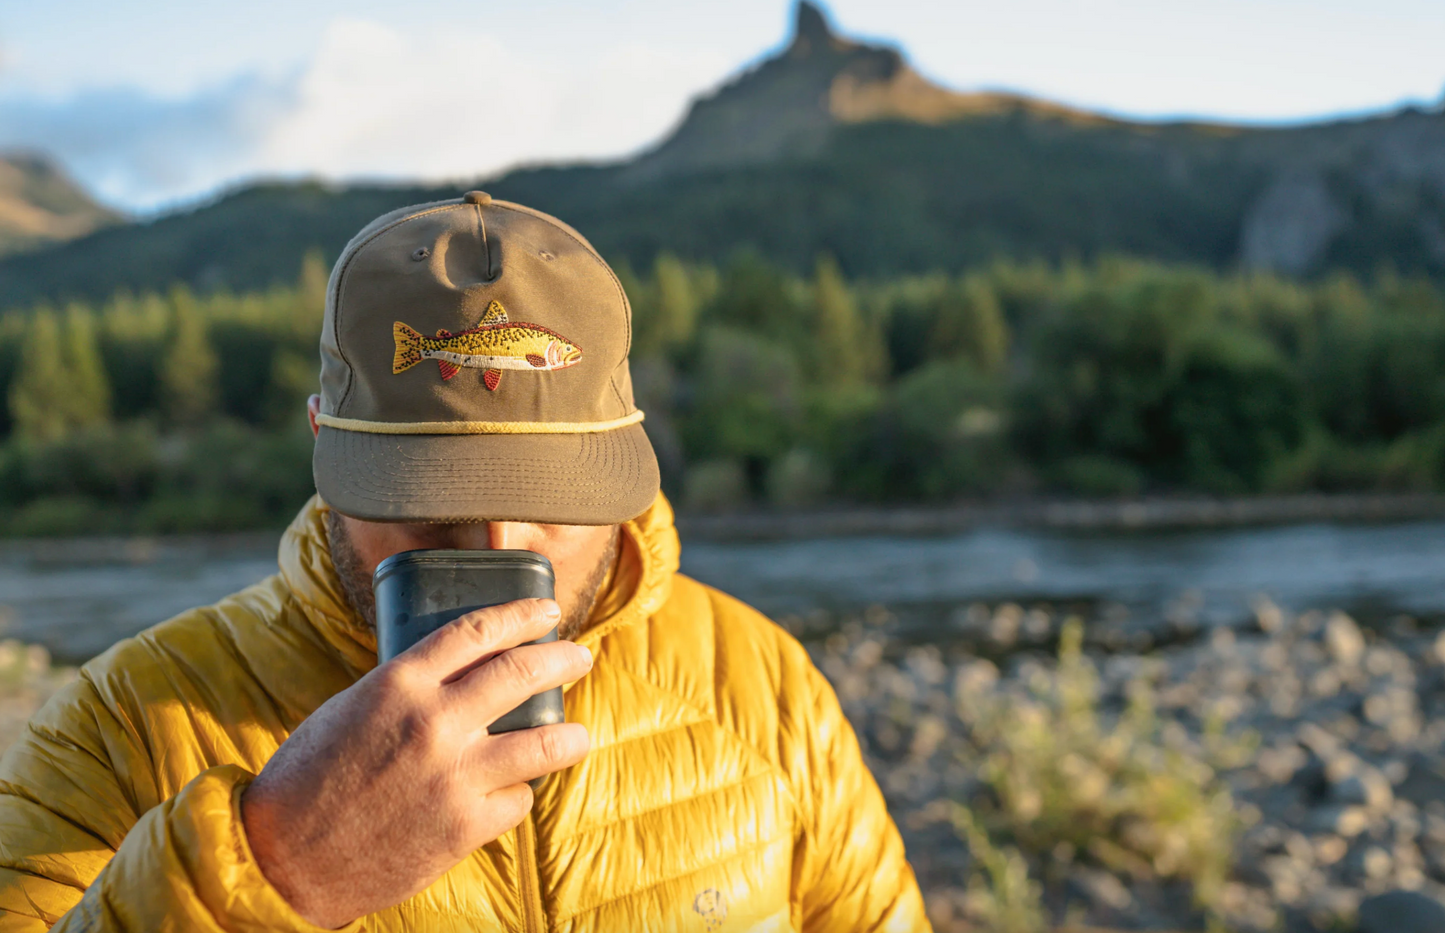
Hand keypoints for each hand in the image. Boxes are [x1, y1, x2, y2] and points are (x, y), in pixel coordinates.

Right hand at [240, 598, 591, 927]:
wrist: (284, 860)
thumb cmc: (310, 778)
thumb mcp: (351, 708)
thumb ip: (407, 687)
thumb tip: (457, 673)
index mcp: (400, 683)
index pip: (479, 630)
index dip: (523, 614)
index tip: (548, 611)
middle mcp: (433, 722)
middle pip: (523, 672)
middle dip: (563, 659)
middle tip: (580, 656)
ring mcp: (454, 776)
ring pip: (545, 743)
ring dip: (571, 735)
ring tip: (577, 733)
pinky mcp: (463, 828)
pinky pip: (516, 800)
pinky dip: (516, 795)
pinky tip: (511, 793)